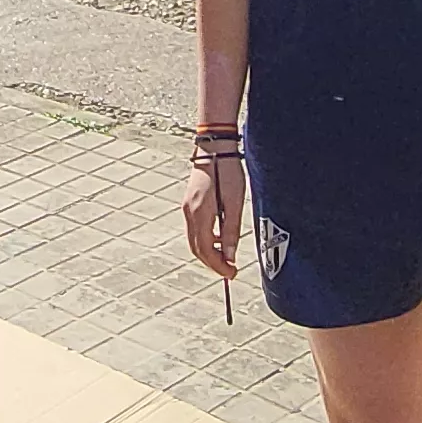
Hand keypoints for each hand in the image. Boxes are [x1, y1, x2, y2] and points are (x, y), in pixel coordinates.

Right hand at [182, 158, 244, 278]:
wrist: (214, 148)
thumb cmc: (227, 172)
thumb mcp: (234, 203)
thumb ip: (231, 231)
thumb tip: (230, 256)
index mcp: (200, 214)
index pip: (206, 250)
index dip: (218, 266)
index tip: (232, 274)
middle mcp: (189, 213)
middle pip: (197, 248)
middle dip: (212, 263)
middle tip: (229, 271)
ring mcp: (187, 207)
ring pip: (194, 240)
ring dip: (209, 252)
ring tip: (227, 257)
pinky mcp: (190, 202)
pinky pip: (195, 229)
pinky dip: (206, 240)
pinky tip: (220, 239)